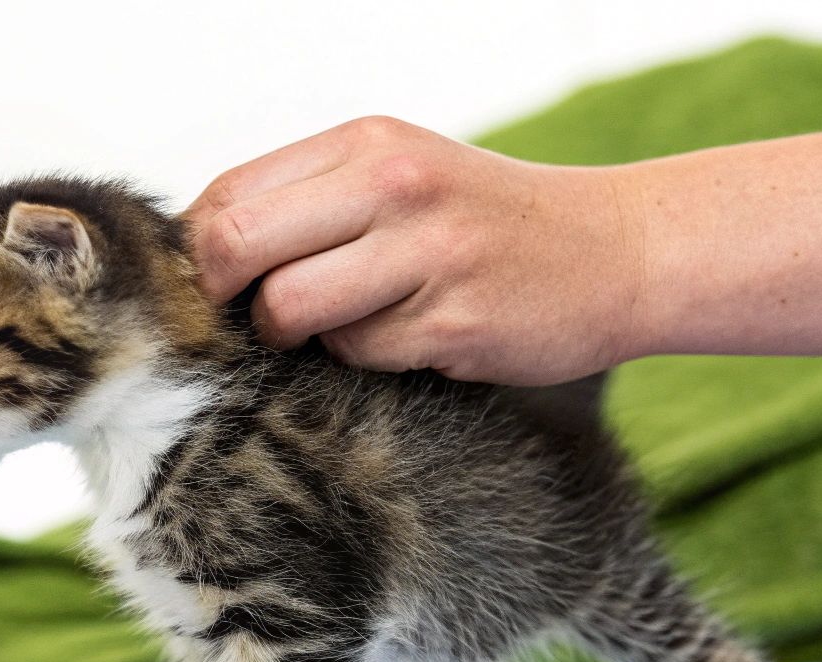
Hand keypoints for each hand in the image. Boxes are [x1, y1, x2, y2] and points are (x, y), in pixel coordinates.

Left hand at [183, 117, 647, 385]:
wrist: (619, 250)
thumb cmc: (484, 222)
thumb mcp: (399, 175)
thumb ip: (308, 200)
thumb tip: (202, 254)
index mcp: (366, 142)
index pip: (227, 195)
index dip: (204, 252)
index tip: (224, 283)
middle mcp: (392, 183)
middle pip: (236, 246)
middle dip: (227, 297)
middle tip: (259, 318)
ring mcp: (425, 251)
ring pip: (288, 308)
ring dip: (297, 335)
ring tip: (346, 323)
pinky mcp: (453, 319)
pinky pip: (358, 354)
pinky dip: (366, 358)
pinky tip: (412, 335)